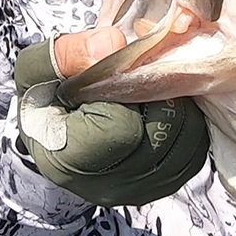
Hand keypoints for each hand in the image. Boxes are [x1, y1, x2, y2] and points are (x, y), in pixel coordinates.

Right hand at [14, 29, 209, 206]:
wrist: (54, 129)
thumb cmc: (46, 96)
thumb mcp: (40, 67)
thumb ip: (70, 53)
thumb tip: (113, 45)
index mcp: (70, 160)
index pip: (124, 128)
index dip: (126, 92)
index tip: (112, 78)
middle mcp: (107, 187)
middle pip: (163, 133)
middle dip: (158, 95)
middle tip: (138, 79)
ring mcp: (138, 190)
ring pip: (187, 141)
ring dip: (178, 106)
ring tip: (150, 92)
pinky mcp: (162, 185)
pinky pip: (195, 150)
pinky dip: (189, 122)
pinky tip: (164, 107)